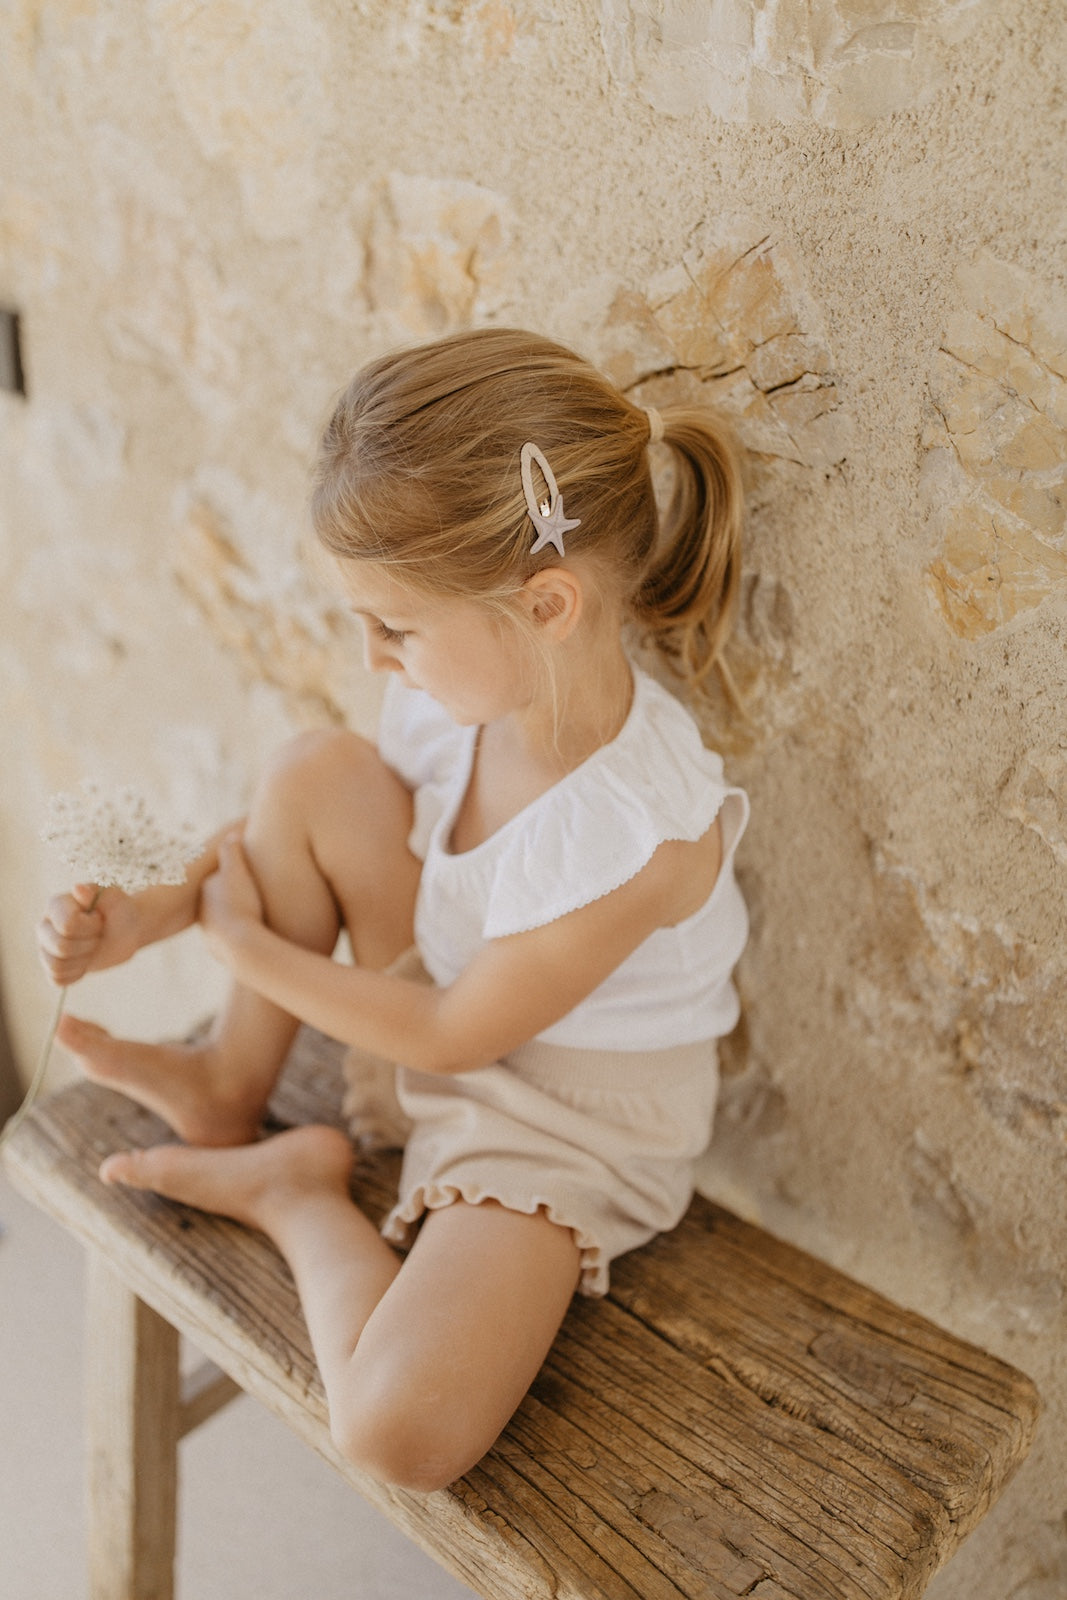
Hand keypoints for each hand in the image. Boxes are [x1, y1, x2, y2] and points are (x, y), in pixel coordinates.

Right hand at [37, 883, 141, 986]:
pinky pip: (58, 980)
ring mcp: (46, 947)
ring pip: (56, 966)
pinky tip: (85, 961)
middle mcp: (45, 925)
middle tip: (98, 936)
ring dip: (83, 961)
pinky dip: (77, 974)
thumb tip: (78, 889)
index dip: (91, 927)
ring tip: (92, 948)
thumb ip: (98, 894)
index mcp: (56, 904)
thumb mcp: (116, 899)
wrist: (126, 930)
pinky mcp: (52, 966)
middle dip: (89, 945)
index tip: (100, 919)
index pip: (68, 925)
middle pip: (61, 947)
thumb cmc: (120, 911)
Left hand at [198, 831, 265, 959]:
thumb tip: (232, 833)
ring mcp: (210, 933)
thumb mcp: (236, 870)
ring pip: (226, 920)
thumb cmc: (240, 904)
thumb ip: (231, 851)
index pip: (221, 877)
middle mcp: (203, 911)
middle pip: (222, 899)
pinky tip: (255, 935)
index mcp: (206, 890)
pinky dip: (241, 935)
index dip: (236, 874)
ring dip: (239, 917)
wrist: (241, 946)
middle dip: (235, 897)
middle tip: (255, 894)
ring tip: (257, 916)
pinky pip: (232, 938)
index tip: (249, 873)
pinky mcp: (219, 950)